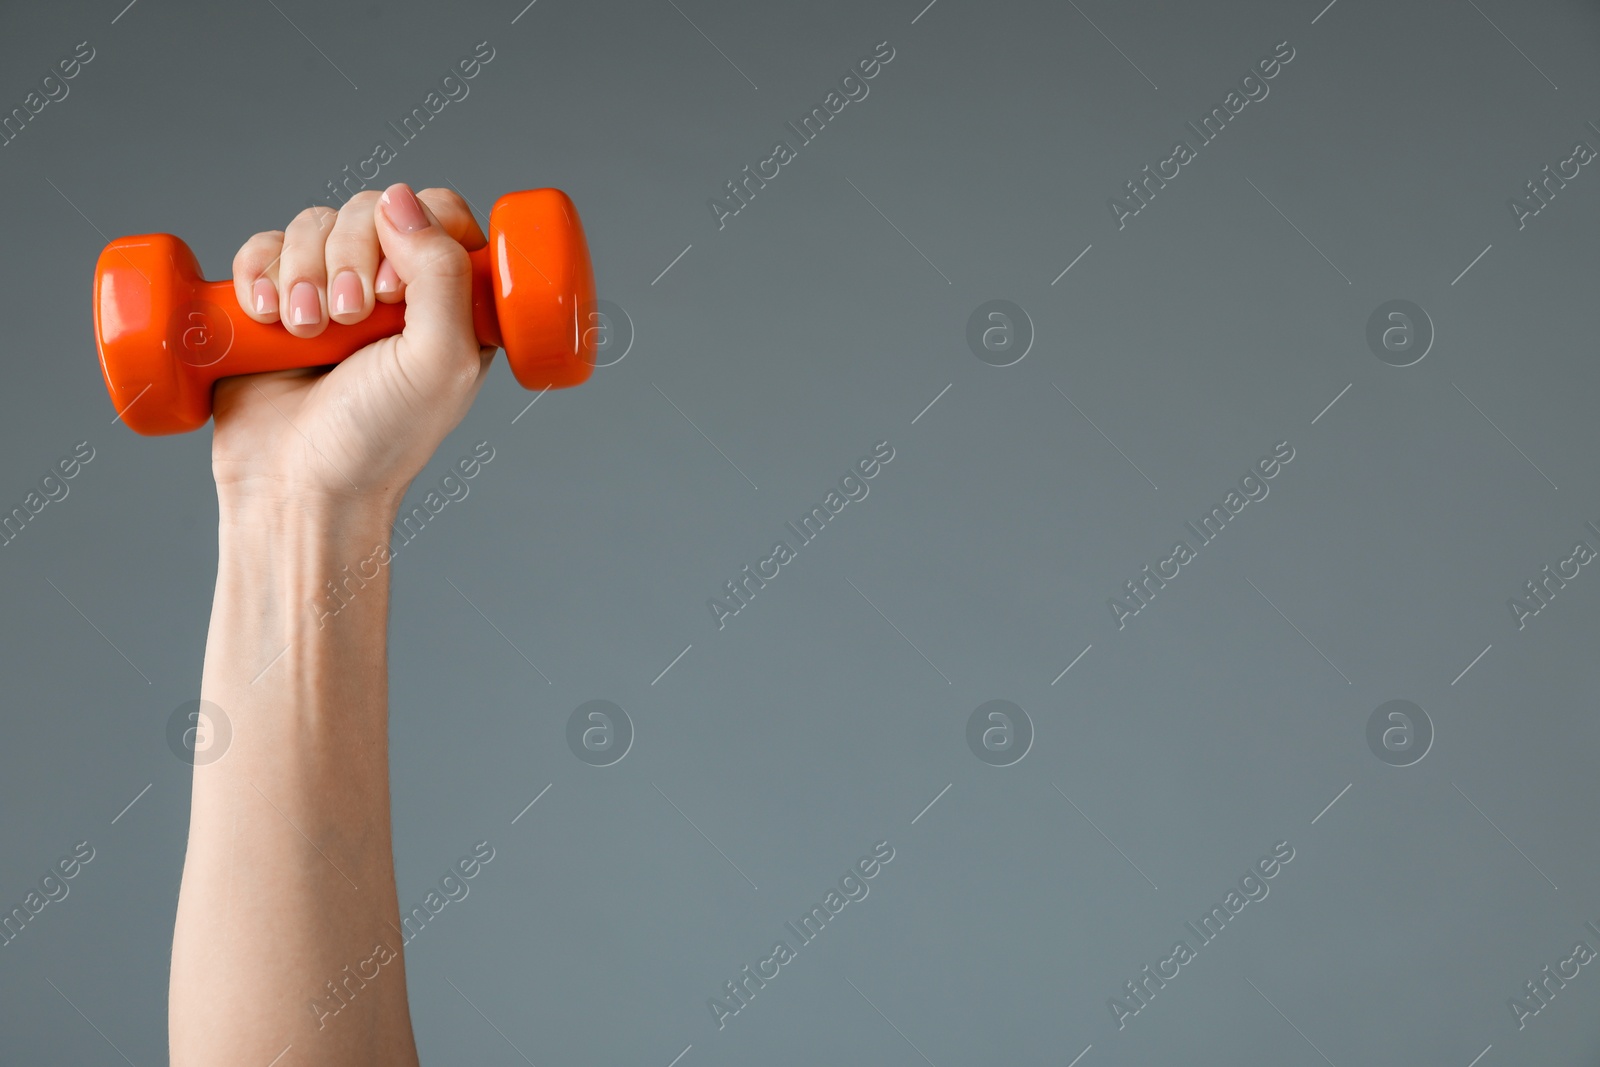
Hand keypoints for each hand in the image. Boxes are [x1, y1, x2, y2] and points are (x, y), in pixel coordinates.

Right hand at [213, 183, 492, 512]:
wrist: (296, 487)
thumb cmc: (379, 439)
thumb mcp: (440, 362)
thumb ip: (442, 276)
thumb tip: (404, 199)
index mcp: (451, 303)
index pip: (440, 212)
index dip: (414, 229)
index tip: (393, 288)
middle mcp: (394, 292)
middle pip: (372, 208)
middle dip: (349, 256)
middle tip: (347, 319)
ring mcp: (331, 292)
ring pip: (313, 223)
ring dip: (302, 271)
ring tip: (307, 334)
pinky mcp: (274, 302)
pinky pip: (261, 247)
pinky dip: (258, 272)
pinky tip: (266, 317)